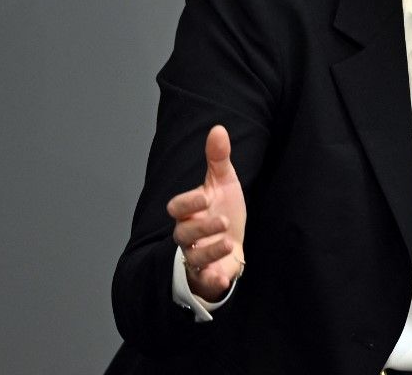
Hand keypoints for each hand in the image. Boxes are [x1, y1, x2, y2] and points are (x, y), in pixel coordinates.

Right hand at [167, 125, 246, 301]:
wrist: (235, 242)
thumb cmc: (224, 209)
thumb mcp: (224, 182)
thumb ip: (218, 158)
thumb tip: (218, 129)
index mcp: (189, 212)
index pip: (176, 207)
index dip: (187, 203)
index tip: (204, 196)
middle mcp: (188, 235)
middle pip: (183, 234)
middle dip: (202, 228)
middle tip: (223, 221)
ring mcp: (196, 256)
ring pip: (193, 258)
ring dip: (209, 252)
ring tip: (229, 243)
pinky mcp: (207, 276)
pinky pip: (203, 281)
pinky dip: (212, 281)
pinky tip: (223, 278)